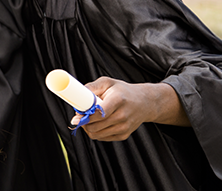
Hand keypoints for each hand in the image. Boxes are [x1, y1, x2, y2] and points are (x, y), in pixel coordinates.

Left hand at [71, 77, 185, 140]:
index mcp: (118, 100)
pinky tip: (98, 123)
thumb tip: (78, 99)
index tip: (77, 115)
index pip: (99, 113)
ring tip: (88, 119)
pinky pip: (102, 138)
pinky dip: (96, 132)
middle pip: (95, 126)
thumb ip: (91, 87)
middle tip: (80, 116)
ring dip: (88, 128)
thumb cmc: (123, 91)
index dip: (85, 116)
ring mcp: (124, 127)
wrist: (145, 102)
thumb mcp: (107, 83)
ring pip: (96, 134)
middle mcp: (123, 115)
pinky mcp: (124, 135)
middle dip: (83, 122)